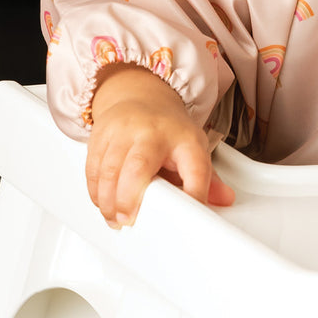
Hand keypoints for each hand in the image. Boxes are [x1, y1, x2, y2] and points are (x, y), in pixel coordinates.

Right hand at [86, 63, 234, 227]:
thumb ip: (207, 179)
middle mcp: (153, 133)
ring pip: (109, 170)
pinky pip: (93, 169)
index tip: (190, 214)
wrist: (141, 96)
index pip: (195, 166)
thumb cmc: (168, 130)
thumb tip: (224, 200)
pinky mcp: (101, 135)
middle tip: (130, 220)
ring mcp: (124, 132)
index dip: (195, 192)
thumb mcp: (192, 149)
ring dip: (109, 202)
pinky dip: (96, 192)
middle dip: (130, 198)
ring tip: (115, 220)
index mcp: (185, 139)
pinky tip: (104, 204)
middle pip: (139, 165)